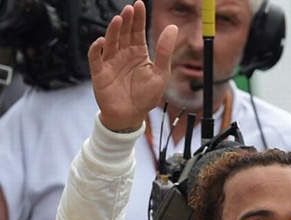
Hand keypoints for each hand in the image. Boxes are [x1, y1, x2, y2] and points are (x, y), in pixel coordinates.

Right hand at [88, 1, 176, 132]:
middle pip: (124, 33)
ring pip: (110, 42)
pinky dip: (96, 49)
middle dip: (126, 21)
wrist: (131, 116)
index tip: (139, 5)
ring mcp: (110, 62)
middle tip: (129, 9)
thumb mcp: (161, 73)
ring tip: (119, 19)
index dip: (138, 19)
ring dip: (113, 31)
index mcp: (138, 53)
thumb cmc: (145, 97)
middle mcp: (123, 55)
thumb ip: (164, 51)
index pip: (137, 32)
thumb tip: (172, 27)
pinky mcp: (100, 73)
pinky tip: (101, 41)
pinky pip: (95, 58)